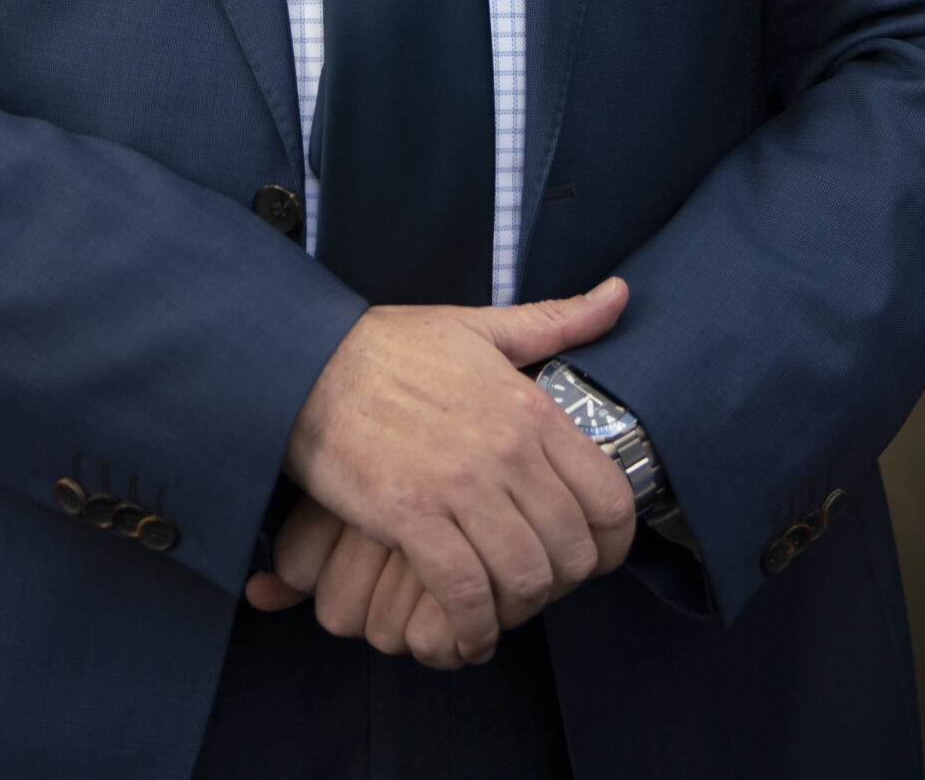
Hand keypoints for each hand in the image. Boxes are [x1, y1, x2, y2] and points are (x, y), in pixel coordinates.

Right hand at [244, 279, 632, 666]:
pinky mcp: (410, 515)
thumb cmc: (389, 347)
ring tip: (498, 608)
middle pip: (572, 552)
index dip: (612, 545)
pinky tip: (463, 629)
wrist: (305, 361)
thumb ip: (555, 321)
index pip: (610, 499)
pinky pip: (464, 592)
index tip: (590, 557)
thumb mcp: (479, 327)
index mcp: (528, 407)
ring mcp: (458, 484)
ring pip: (525, 579)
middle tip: (535, 586)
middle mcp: (505, 449)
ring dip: (516, 609)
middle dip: (561, 584)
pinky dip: (470, 625)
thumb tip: (619, 295)